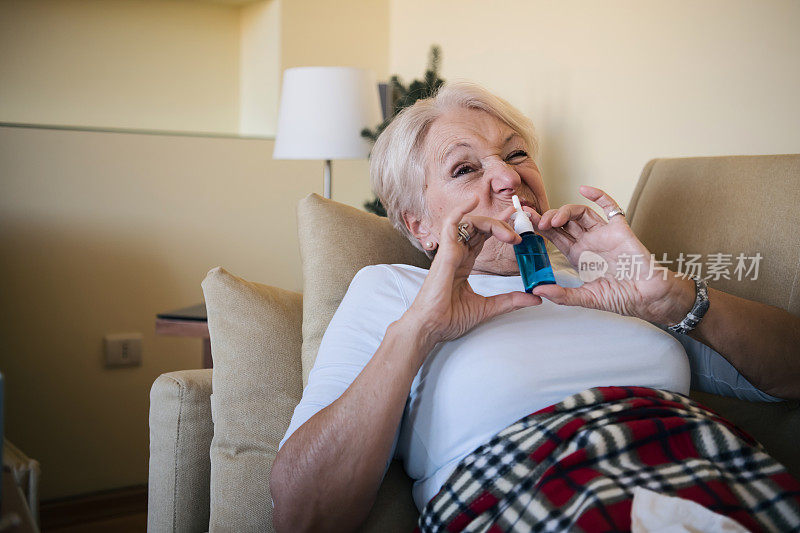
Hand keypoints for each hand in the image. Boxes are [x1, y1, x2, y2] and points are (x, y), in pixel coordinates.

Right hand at [404, 196, 541, 346]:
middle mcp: (456, 254)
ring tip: (511, 233)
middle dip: (501, 222)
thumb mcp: (487, 307)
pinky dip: (460, 210)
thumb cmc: (449, 318)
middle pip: (479, 227)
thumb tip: (535, 298)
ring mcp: (449, 252)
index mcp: (463, 263)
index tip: (518, 222)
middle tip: (522, 227)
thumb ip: (510, 300)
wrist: (431, 328)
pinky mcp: (444, 253)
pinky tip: (473, 200)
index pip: (483, 237)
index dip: (500, 227)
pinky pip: (450, 224)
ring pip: (470, 223)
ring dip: (492, 223)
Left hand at [523, 185, 694, 325]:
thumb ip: (563, 295)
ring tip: (553, 220)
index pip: (554, 236)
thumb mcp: (586, 298)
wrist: (648, 296)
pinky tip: (585, 189)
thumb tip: (537, 290)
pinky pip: (610, 206)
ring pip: (580, 213)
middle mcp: (588, 241)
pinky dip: (598, 195)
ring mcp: (603, 233)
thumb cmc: (621, 297)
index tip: (524, 223)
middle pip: (563, 222)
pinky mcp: (620, 228)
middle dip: (547, 217)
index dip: (539, 228)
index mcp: (577, 256)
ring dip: (564, 211)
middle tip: (533, 218)